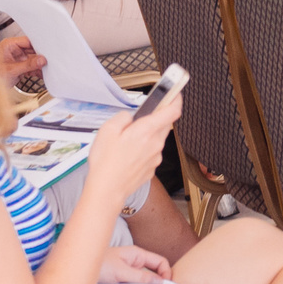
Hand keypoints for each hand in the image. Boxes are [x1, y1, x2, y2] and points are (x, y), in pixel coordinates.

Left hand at [0, 35, 44, 83]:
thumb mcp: (11, 70)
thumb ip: (27, 65)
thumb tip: (41, 60)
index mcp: (9, 45)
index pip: (28, 41)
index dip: (38, 45)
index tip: (47, 51)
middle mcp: (14, 50)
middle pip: (33, 50)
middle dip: (40, 57)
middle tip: (48, 62)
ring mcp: (18, 58)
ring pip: (34, 59)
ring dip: (39, 65)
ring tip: (45, 70)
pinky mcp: (20, 66)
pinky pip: (32, 66)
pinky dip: (37, 71)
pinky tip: (41, 74)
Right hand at [82, 92, 179, 206]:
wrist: (107, 190)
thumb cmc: (106, 163)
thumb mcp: (107, 130)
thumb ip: (122, 117)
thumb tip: (130, 116)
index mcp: (147, 131)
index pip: (172, 111)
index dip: (176, 99)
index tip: (175, 93)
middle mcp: (156, 143)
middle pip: (164, 124)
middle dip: (155, 118)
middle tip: (141, 117)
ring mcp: (156, 157)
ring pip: (157, 138)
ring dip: (147, 135)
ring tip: (126, 141)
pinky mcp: (152, 167)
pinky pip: (151, 152)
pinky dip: (142, 150)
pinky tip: (127, 155)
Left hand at [99, 244, 171, 283]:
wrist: (75, 271)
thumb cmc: (96, 266)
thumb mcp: (120, 272)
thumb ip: (141, 277)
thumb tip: (160, 282)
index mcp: (137, 255)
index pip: (160, 262)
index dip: (166, 273)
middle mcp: (134, 262)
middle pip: (154, 272)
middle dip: (159, 283)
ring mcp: (128, 271)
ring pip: (144, 281)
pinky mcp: (121, 280)